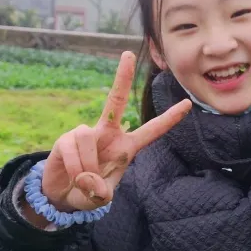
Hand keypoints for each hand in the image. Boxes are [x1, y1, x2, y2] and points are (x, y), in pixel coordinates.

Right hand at [38, 51, 191, 212]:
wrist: (63, 196)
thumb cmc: (89, 192)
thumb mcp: (101, 197)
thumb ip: (101, 192)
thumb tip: (89, 179)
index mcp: (126, 147)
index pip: (152, 131)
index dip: (169, 119)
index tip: (188, 104)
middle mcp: (108, 134)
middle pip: (115, 101)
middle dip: (122, 77)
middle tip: (128, 53)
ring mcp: (86, 134)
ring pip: (87, 139)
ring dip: (86, 165)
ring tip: (84, 180)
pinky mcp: (65, 139)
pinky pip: (73, 148)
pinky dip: (75, 167)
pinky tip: (73, 175)